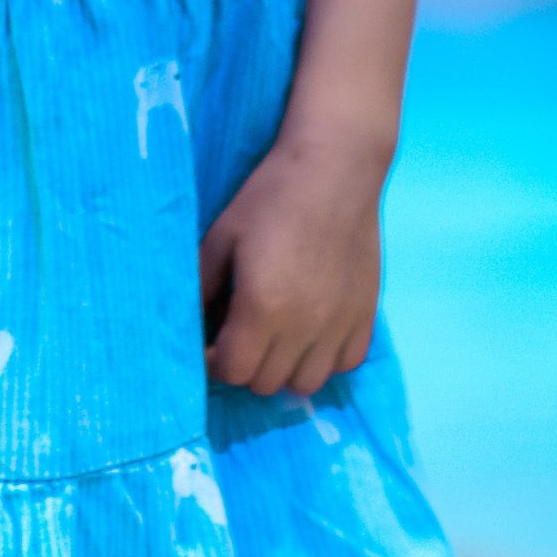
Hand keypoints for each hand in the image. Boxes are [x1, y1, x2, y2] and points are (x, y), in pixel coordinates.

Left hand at [200, 125, 386, 397]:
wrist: (333, 173)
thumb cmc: (268, 198)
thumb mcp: (221, 236)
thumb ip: (202, 285)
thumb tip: (190, 321)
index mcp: (263, 308)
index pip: (233, 370)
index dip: (212, 362)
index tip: (207, 344)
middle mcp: (305, 328)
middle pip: (267, 383)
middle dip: (243, 366)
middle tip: (234, 336)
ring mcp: (340, 327)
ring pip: (307, 383)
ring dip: (283, 368)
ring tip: (271, 338)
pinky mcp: (366, 319)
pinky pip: (344, 364)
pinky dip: (322, 359)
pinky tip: (308, 331)